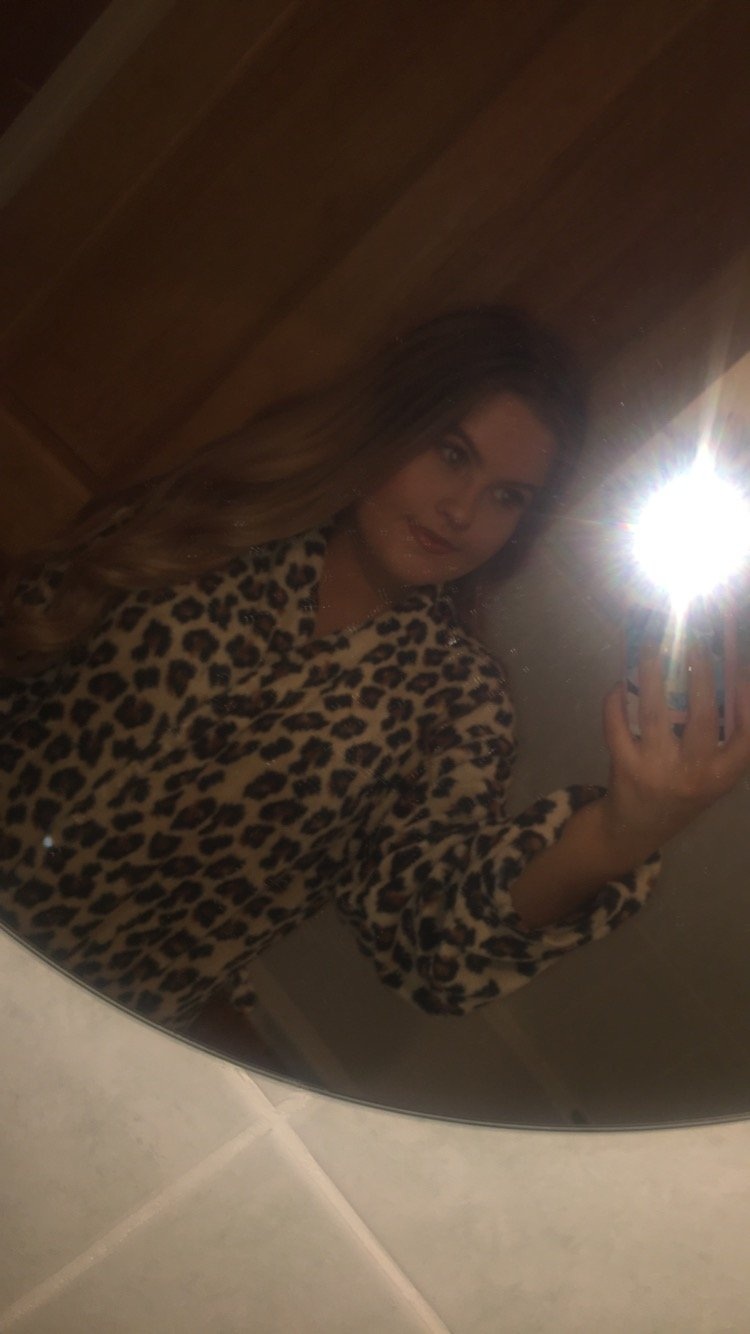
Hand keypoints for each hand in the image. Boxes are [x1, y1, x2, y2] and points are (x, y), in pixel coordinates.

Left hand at [600, 643, 749, 858]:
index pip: (746, 739)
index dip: (748, 705)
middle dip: (700, 674)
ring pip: (654, 714)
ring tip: (650, 646)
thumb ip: (721, 739)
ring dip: (652, 674)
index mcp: (721, 775)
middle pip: (703, 717)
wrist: (636, 830)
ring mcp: (658, 771)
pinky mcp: (625, 769)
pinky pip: (618, 726)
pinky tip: (620, 685)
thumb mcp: (710, 775)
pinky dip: (616, 701)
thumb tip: (724, 678)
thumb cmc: (680, 791)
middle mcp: (694, 775)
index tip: (742, 672)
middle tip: (693, 641)